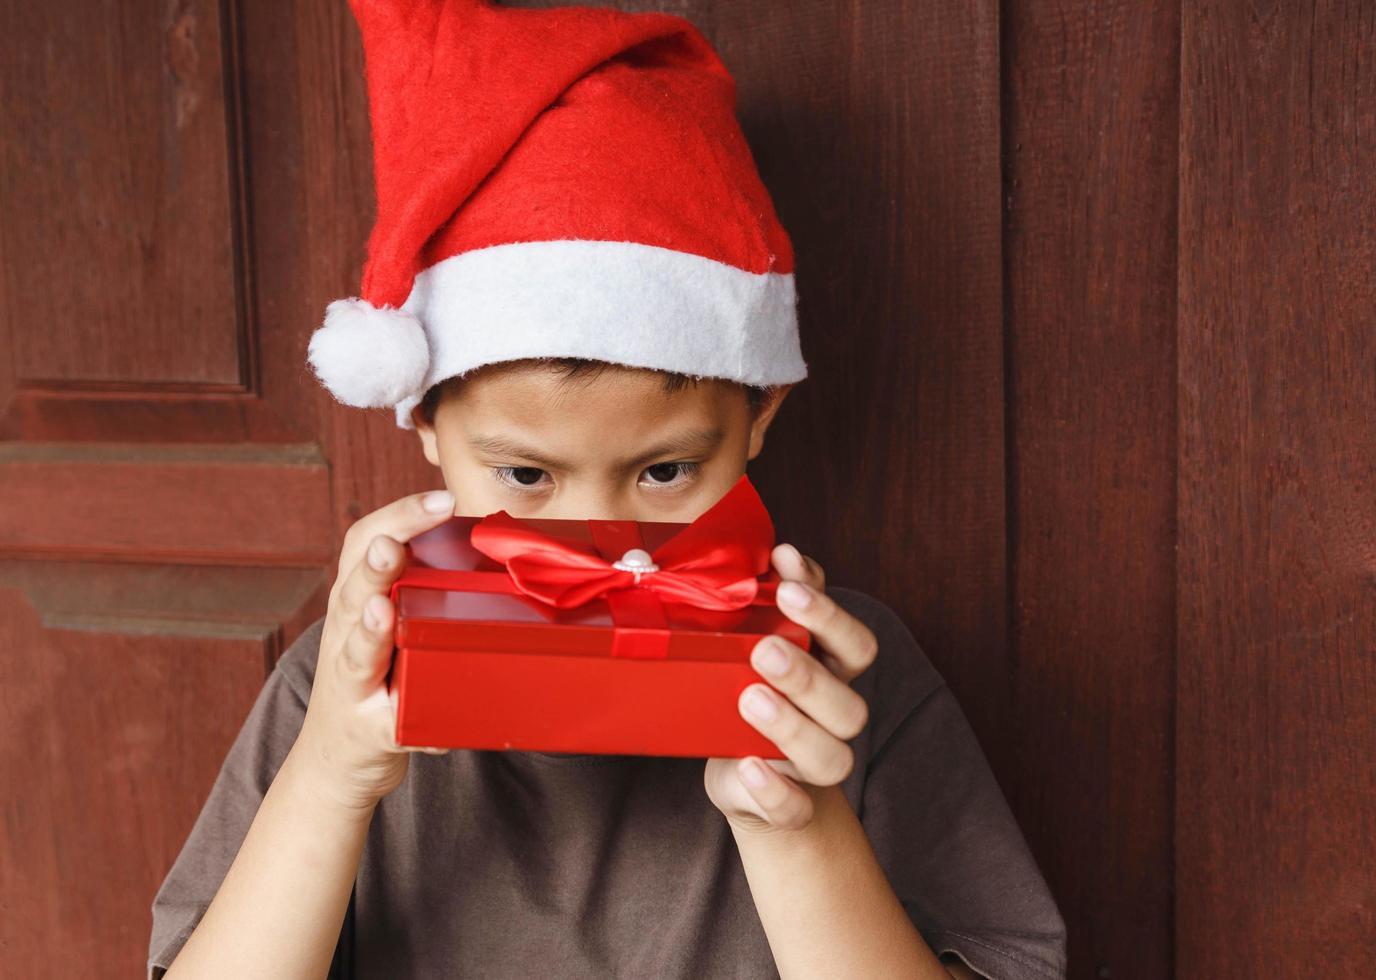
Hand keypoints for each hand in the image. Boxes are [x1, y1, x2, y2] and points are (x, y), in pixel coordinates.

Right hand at [286, 488, 457, 813]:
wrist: (339, 759)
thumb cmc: (381, 677)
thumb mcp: (397, 622)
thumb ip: (427, 586)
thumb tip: (501, 547)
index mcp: (358, 596)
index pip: (366, 541)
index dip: (399, 516)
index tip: (442, 498)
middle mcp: (345, 632)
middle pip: (353, 586)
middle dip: (375, 564)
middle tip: (395, 544)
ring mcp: (351, 680)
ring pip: (355, 648)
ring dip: (368, 628)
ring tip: (380, 607)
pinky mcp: (370, 728)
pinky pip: (383, 715)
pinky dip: (393, 705)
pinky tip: (398, 697)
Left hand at [703, 543, 877, 834]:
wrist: (746, 771)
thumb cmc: (748, 689)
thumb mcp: (759, 639)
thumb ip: (777, 599)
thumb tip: (783, 553)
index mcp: (834, 673)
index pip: (857, 645)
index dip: (828, 616)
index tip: (787, 584)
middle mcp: (833, 720)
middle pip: (848, 706)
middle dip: (808, 675)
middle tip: (764, 648)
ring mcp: (811, 765)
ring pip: (831, 759)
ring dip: (793, 726)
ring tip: (750, 698)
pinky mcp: (786, 804)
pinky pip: (794, 810)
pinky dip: (776, 793)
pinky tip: (750, 767)